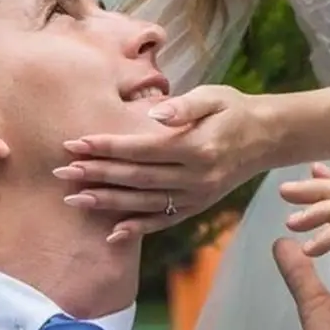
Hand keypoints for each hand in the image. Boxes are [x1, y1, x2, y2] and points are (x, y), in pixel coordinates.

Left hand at [55, 85, 272, 241]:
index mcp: (198, 146)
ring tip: (75, 199)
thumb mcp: (215, 96)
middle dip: (96, 174)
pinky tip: (112, 233)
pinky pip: (164, 220)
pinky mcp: (197, 206)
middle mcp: (196, 176)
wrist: (267, 137)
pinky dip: (138, 228)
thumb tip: (156, 115)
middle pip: (137, 177)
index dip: (107, 146)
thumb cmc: (234, 110)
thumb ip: (185, 106)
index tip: (75, 143)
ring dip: (108, 202)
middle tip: (61, 173)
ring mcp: (196, 195)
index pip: (142, 149)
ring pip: (145, 202)